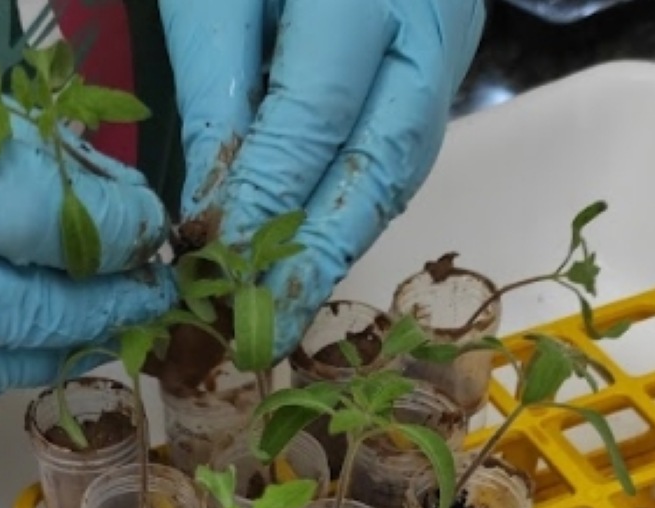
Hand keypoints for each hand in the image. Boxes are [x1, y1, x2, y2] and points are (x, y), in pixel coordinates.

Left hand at [161, 0, 485, 358]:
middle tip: (257, 331)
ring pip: (398, 170)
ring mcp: (449, 46)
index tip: (214, 268)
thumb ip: (219, 84)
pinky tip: (303, 255)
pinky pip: (400, 152)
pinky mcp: (445, 61)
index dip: (264, 202)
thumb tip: (205, 203)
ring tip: (276, 312)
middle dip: (315, 256)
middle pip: (380, 165)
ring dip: (337, 246)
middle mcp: (430, 27)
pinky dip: (350, 208)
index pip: (314, 119)